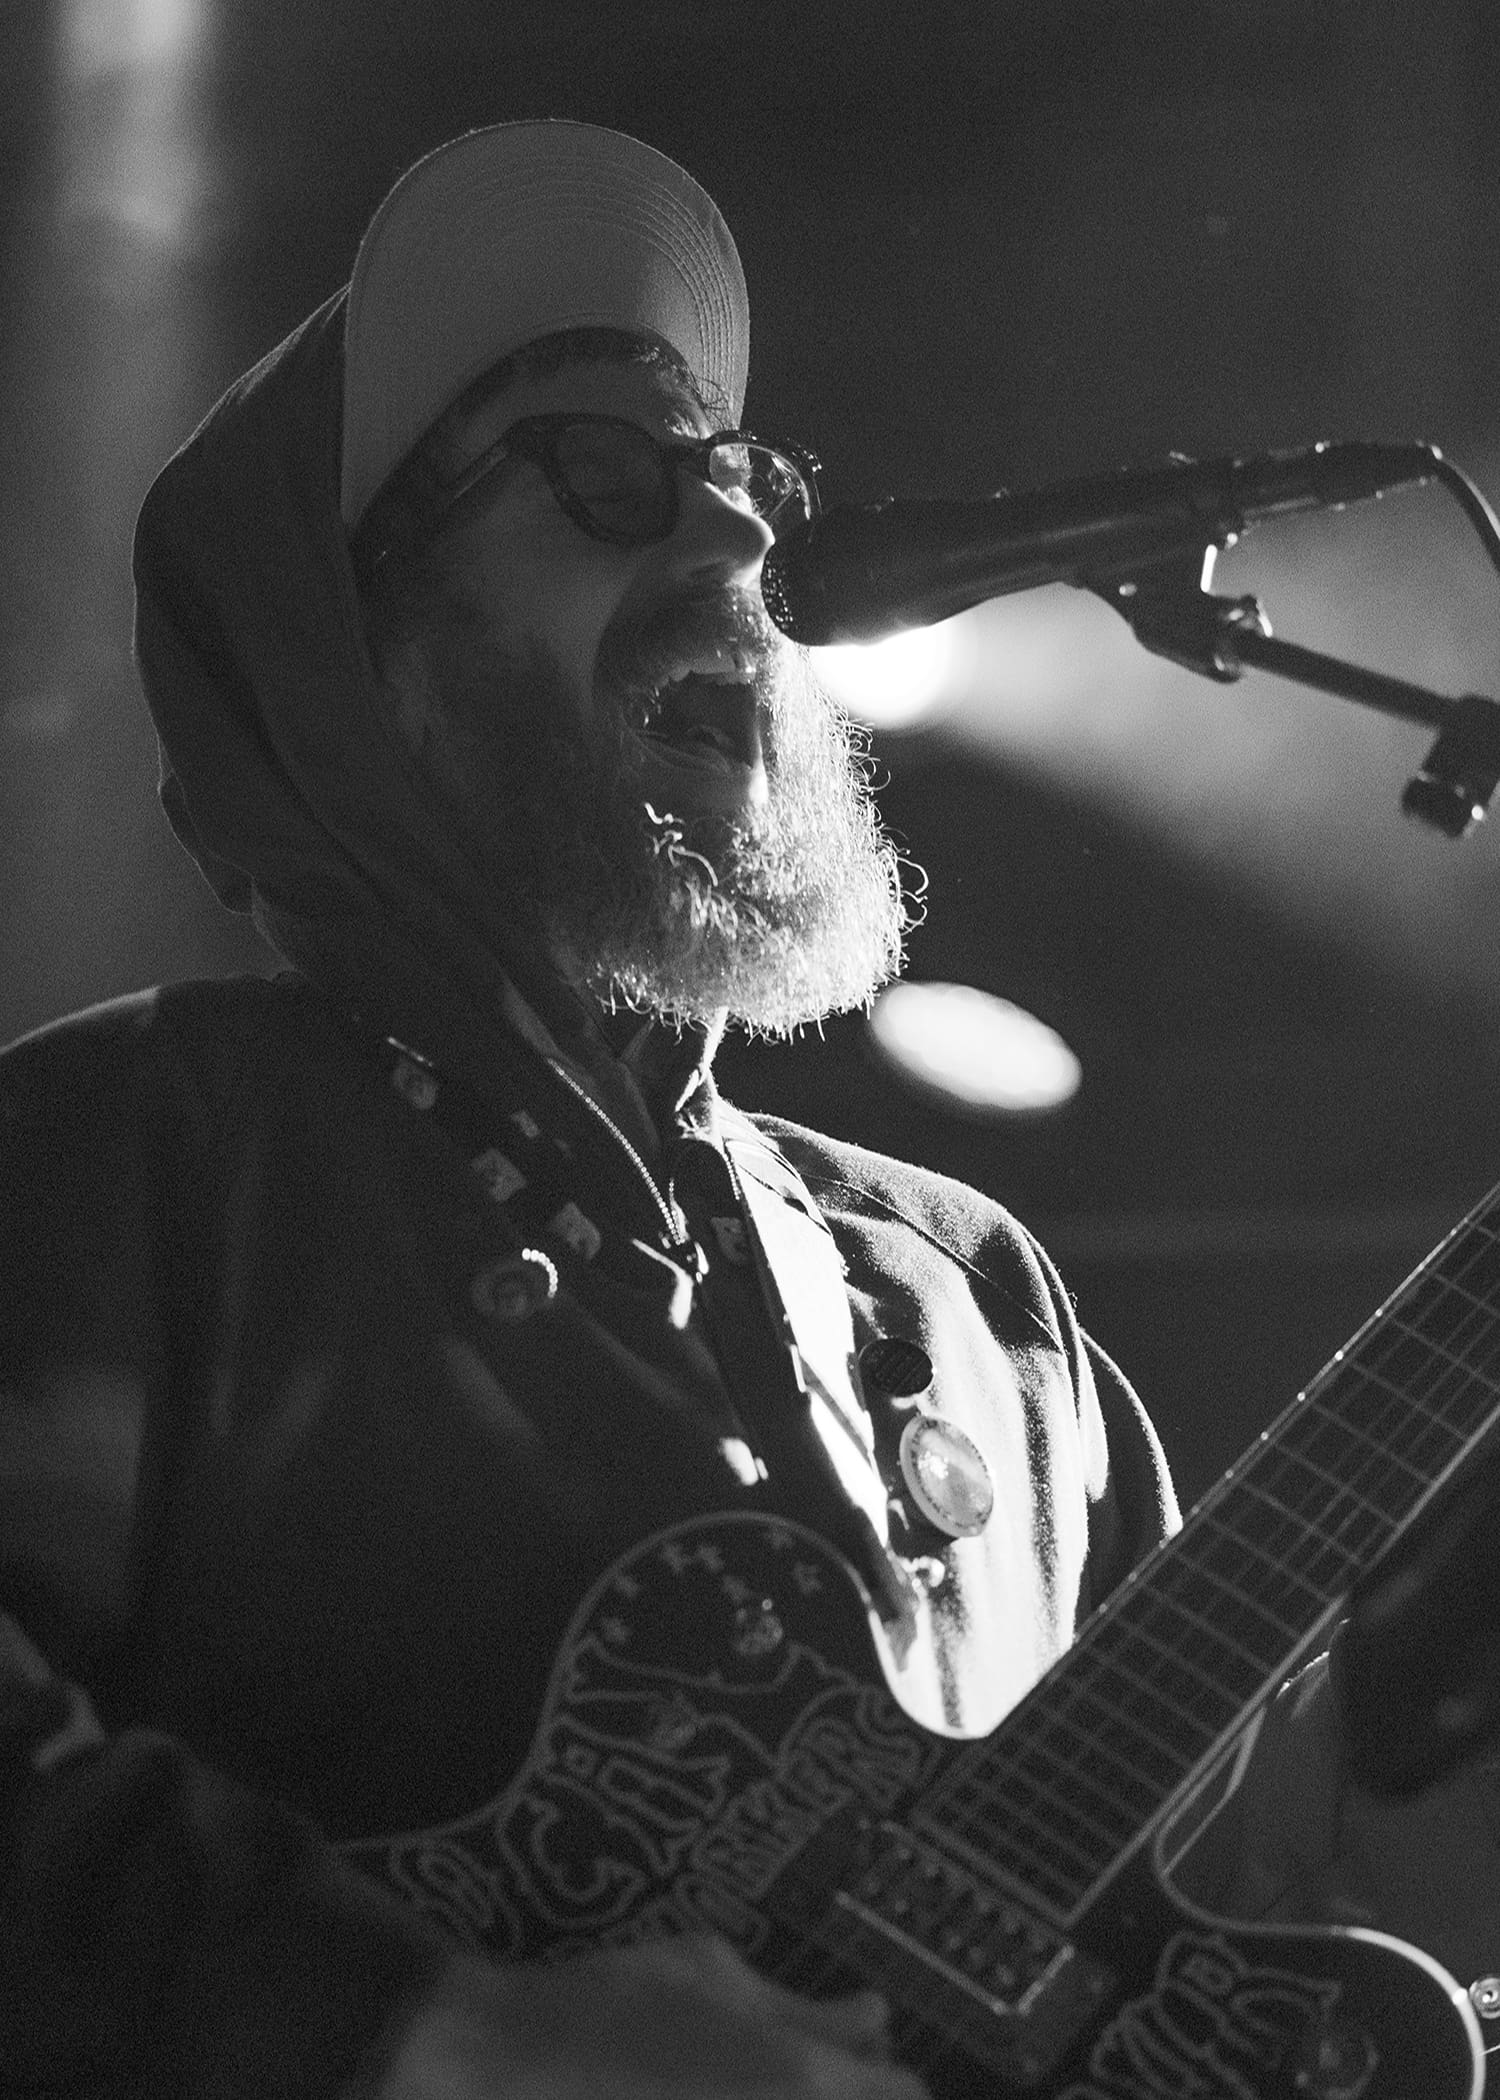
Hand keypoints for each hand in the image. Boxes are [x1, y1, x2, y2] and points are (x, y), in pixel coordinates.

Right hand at [375, 1932, 931, 2097]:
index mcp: (803, 2080)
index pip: (904, 2096)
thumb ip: (801, 2004)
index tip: (859, 2063)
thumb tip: (875, 2017)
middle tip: (800, 2074)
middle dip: (849, 2095)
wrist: (505, 2067)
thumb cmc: (612, 2002)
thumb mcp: (709, 1970)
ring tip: (737, 2082)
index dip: (887, 2079)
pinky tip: (709, 2095)